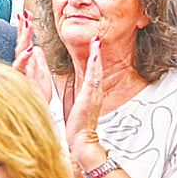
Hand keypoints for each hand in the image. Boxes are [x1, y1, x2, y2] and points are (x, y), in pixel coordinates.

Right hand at [12, 9, 52, 103]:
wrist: (36, 114)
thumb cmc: (37, 96)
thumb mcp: (41, 73)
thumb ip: (38, 60)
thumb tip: (36, 46)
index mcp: (28, 63)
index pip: (24, 41)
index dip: (25, 27)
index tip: (27, 14)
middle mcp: (22, 66)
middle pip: (20, 42)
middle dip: (22, 28)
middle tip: (25, 14)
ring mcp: (20, 74)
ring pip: (19, 51)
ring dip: (23, 37)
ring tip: (27, 25)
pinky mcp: (21, 82)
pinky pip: (20, 68)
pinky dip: (24, 58)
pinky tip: (29, 49)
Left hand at [65, 36, 106, 169]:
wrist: (81, 140)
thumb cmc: (79, 125)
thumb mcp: (79, 105)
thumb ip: (82, 95)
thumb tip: (81, 89)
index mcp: (92, 92)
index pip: (94, 71)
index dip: (95, 57)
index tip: (94, 44)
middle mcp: (96, 91)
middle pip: (98, 67)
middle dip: (97, 51)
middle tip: (97, 37)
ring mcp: (94, 94)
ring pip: (96, 71)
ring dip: (96, 55)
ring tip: (96, 42)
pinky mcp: (89, 98)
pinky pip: (93, 81)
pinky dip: (94, 69)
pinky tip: (94, 59)